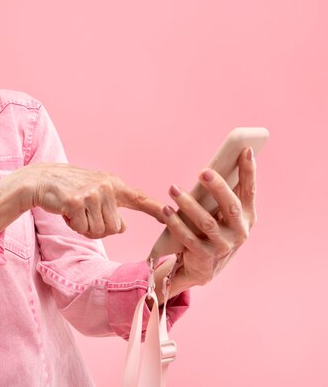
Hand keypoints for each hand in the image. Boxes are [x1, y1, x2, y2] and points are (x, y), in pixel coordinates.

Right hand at [25, 163, 165, 238]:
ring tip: (74, 210)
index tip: (171, 214)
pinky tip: (65, 211)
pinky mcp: (77, 202)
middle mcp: (106, 186)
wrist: (40, 180)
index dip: (155, 208)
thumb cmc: (68, 189)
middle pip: (115, 228)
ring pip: (99, 231)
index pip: (139, 198)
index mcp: (113, 184)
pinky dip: (73, 225)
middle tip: (83, 214)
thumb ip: (111, 208)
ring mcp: (92, 193)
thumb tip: (123, 227)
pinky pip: (83, 228)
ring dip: (85, 227)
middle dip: (99, 228)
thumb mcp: (94, 193)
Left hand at [162, 147, 256, 285]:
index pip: (249, 190)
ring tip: (173, 189)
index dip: (249, 171)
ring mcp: (223, 246)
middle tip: (203, 172)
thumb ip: (222, 193)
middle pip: (231, 207)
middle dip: (218, 188)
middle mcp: (240, 231)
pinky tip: (166, 210)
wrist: (204, 266)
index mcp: (247, 216)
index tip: (246, 150)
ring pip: (206, 222)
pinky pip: (188, 238)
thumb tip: (215, 164)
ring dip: (188, 204)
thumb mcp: (222, 213)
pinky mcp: (205, 256)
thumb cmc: (214, 229)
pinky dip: (176, 223)